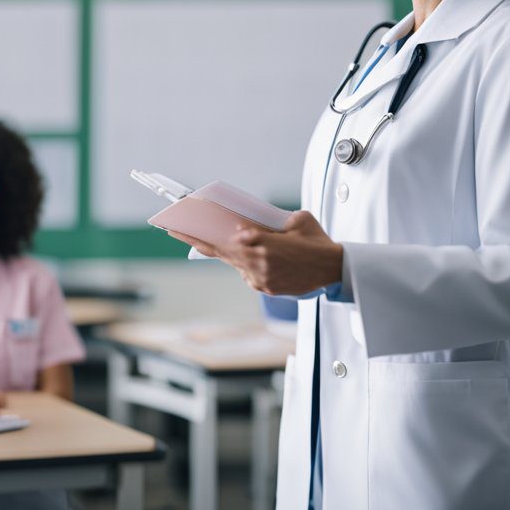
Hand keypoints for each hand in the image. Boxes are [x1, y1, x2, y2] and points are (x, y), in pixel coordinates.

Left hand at [171, 211, 342, 295]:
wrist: (335, 269)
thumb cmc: (317, 241)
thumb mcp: (296, 221)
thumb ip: (271, 222)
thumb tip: (248, 225)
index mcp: (265, 244)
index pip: (227, 237)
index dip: (203, 232)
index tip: (183, 224)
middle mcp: (259, 264)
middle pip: (221, 250)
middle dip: (196, 239)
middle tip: (174, 228)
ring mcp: (261, 279)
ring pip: (234, 262)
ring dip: (221, 250)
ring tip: (198, 236)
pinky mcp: (266, 288)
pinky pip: (247, 274)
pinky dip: (244, 263)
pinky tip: (242, 253)